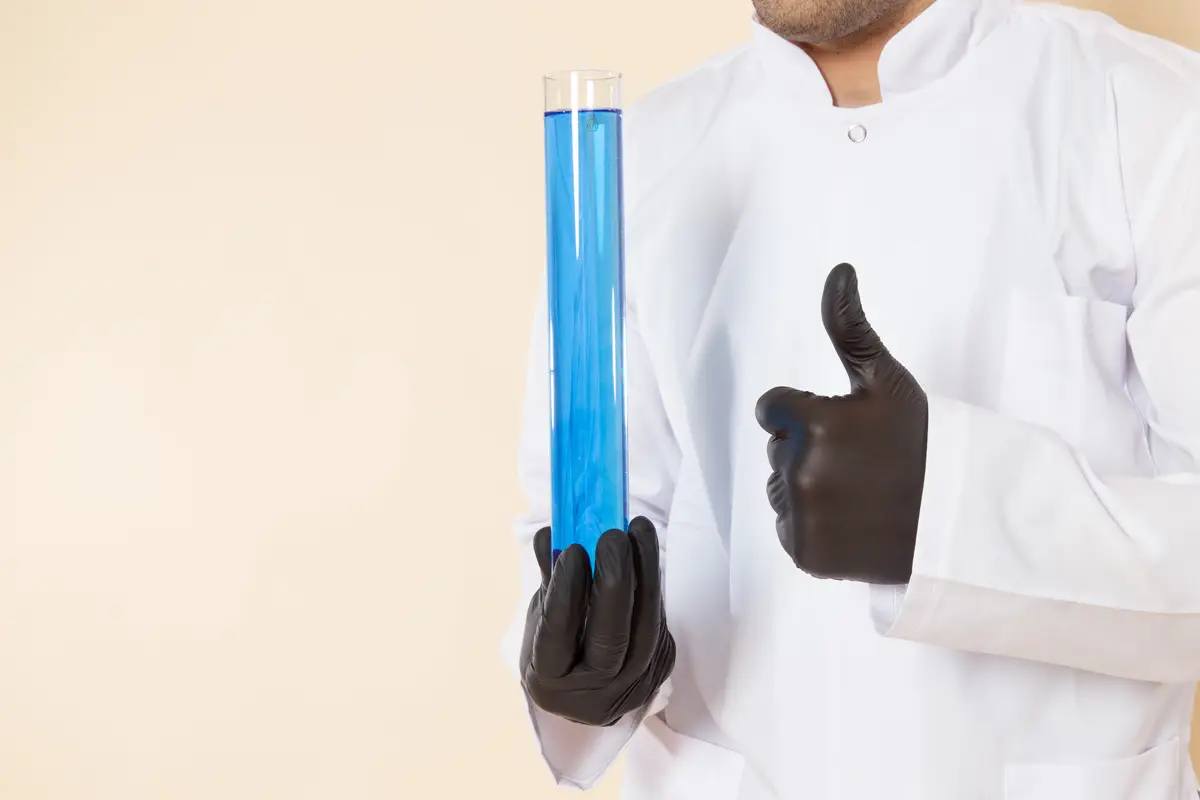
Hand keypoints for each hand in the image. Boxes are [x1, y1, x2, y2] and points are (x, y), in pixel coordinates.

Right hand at [520, 518, 674, 726]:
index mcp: (549, 684)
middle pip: (610, 640)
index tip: (573, 551)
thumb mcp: (542, 616)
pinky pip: (658, 623)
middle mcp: (592, 696)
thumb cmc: (556, 644)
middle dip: (614, 583)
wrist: (587, 687)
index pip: (557, 638)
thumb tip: (550, 536)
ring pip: (645, 629)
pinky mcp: (660, 670)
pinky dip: (652, 584)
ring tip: (638, 530)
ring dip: (645, 573)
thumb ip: (548, 578)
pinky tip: (646, 551)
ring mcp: (632, 688)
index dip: (566, 594)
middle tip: (612, 536)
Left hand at [755, 263, 928, 584]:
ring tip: (857, 492)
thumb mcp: (887, 380)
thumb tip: (838, 270)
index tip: (844, 426)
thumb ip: (849, 328)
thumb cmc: (919, 441)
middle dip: (808, 451)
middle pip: (776, 450)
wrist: (954, 518)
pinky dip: (812, 527)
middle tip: (860, 462)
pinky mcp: (804, 553)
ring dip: (806, 489)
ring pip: (779, 490)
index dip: (804, 413)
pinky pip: (788, 528)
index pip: (771, 408)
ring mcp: (801, 517)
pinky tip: (851, 521)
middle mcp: (799, 471)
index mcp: (812, 423)